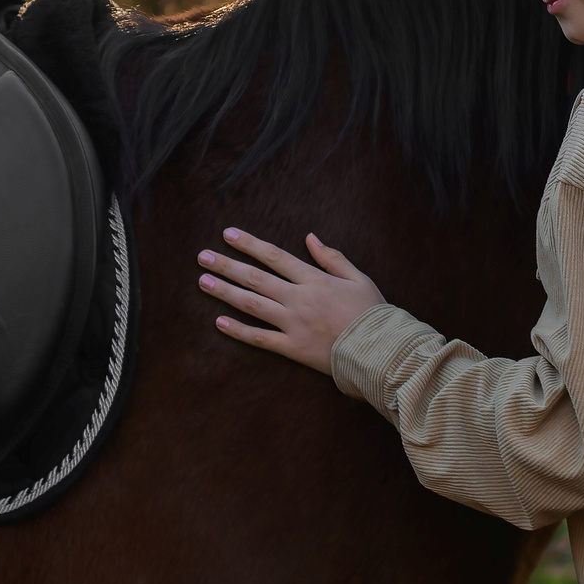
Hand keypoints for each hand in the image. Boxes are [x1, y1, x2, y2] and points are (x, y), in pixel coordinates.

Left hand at [197, 227, 384, 376]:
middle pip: (255, 278)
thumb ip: (332, 258)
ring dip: (225, 292)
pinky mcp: (293, 348)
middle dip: (227, 265)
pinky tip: (219, 322)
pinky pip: (260, 338)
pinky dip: (239, 330)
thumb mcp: (358, 278)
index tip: (227, 234)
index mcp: (314, 279)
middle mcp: (298, 299)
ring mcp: (293, 324)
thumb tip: (310, 238)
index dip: (249, 244)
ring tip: (203, 281)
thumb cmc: (372, 313)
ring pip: (252, 304)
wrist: (380, 349)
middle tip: (203, 256)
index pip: (274, 256)